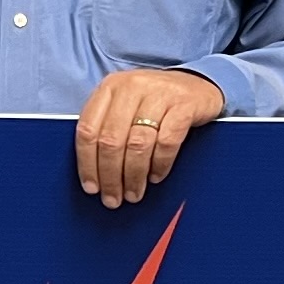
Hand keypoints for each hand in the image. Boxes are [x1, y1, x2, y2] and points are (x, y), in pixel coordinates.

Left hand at [75, 68, 222, 208]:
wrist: (197, 84)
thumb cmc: (155, 102)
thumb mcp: (126, 105)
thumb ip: (107, 128)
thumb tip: (94, 173)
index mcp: (110, 87)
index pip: (88, 130)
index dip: (86, 164)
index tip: (92, 187)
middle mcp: (132, 87)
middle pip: (111, 141)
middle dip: (110, 176)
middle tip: (114, 198)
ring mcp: (159, 94)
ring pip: (138, 144)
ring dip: (134, 176)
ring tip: (134, 193)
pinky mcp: (184, 105)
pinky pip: (167, 142)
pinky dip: (159, 164)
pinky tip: (156, 176)